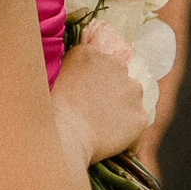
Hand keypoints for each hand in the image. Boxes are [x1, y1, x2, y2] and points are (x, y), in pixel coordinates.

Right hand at [51, 32, 148, 165]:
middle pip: (118, 75)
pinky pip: (134, 121)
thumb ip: (70, 67)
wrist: (65, 135)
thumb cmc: (50, 107)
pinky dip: (126, 128)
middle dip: (110, 88)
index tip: (84, 91)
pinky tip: (109, 136)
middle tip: (93, 107)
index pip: (97, 61)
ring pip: (131, 97)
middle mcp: (116, 65)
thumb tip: (77, 73)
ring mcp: (132, 91)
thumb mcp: (53, 75)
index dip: (91, 77)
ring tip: (102, 123)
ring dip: (121, 105)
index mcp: (90, 53)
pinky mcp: (140, 115)